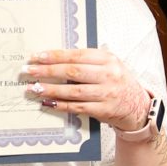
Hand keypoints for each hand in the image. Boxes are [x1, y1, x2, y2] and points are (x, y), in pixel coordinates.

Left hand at [25, 48, 151, 129]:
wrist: (137, 105)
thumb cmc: (118, 82)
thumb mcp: (108, 65)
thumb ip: (86, 61)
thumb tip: (54, 59)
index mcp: (108, 59)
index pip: (76, 55)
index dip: (54, 56)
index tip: (36, 57)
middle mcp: (109, 75)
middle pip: (73, 71)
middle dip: (47, 71)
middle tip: (29, 71)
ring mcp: (107, 93)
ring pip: (73, 91)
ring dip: (51, 89)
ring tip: (34, 88)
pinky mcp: (104, 110)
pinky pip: (78, 107)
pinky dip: (61, 105)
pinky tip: (48, 102)